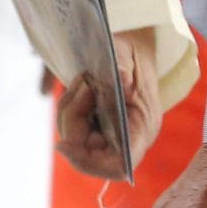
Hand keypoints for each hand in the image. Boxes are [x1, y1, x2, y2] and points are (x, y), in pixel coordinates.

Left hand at [56, 27, 160, 179]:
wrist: (133, 43)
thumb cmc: (131, 50)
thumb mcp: (126, 55)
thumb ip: (121, 70)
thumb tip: (119, 81)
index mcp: (143, 127)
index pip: (118, 164)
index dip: (89, 163)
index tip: (63, 145)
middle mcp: (129, 136)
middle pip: (90, 152)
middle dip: (74, 121)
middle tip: (82, 87)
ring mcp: (114, 132)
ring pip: (78, 139)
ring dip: (71, 110)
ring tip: (84, 81)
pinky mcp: (101, 125)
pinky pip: (76, 127)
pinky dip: (71, 107)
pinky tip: (81, 86)